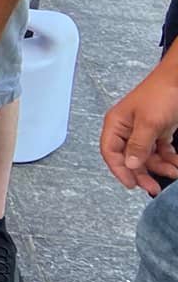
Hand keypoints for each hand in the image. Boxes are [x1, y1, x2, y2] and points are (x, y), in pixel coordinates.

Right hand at [99, 62, 177, 195]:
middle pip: (130, 158)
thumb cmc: (162, 93)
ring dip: (160, 166)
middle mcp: (127, 128)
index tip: (132, 185)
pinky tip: (176, 164)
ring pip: (147, 156)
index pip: (111, 152)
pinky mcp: (158, 130)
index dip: (120, 170)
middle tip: (153, 187)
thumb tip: (131, 165)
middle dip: (143, 173)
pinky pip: (160, 150)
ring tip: (173, 172)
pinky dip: (168, 158)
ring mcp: (143, 130)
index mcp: (116, 124)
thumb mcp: (149, 122)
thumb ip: (139, 145)